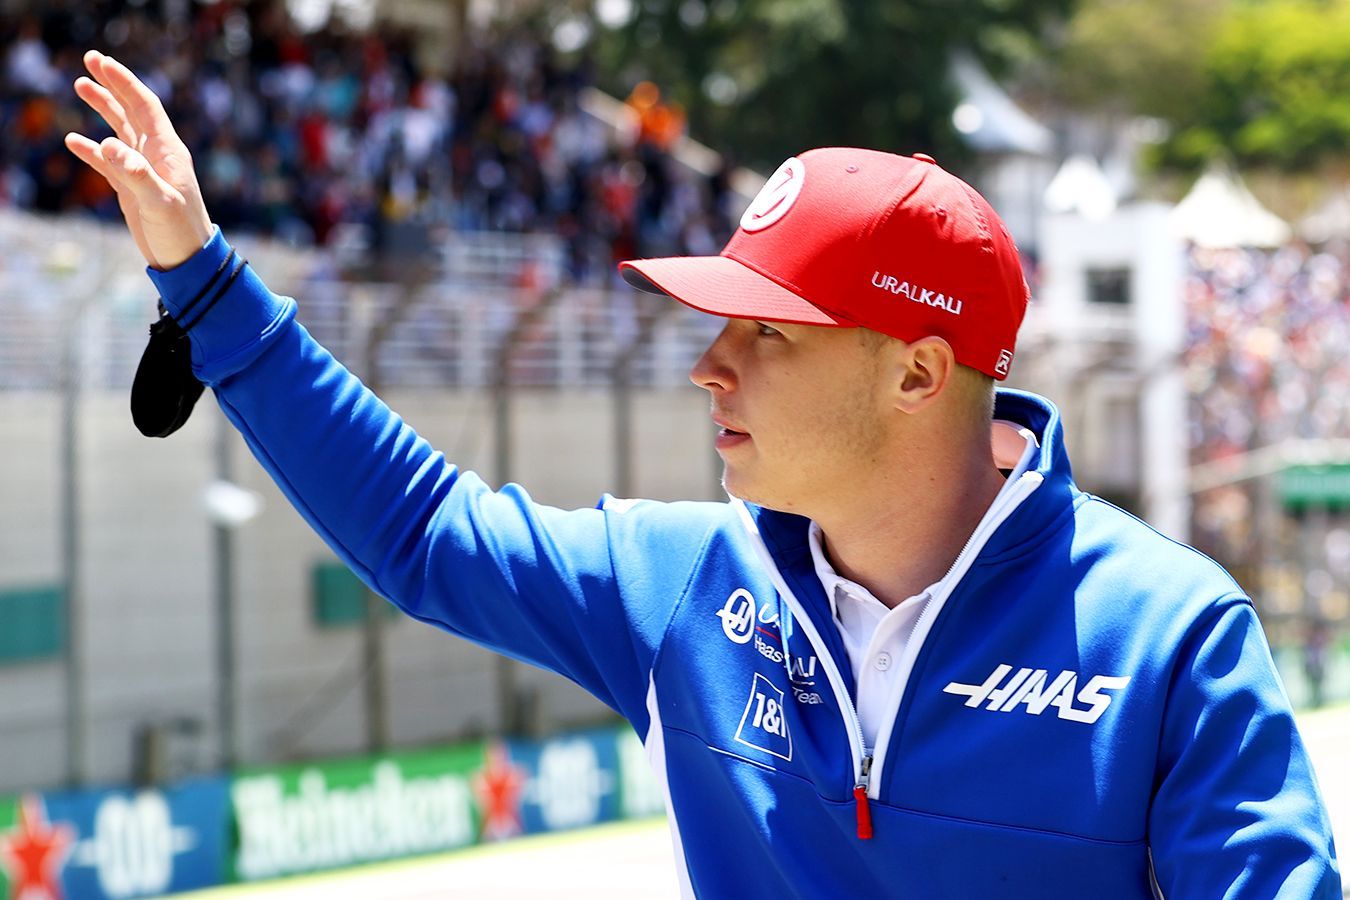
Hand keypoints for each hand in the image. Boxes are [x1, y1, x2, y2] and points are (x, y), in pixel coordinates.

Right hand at [64, 50, 212, 270]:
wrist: (187, 260)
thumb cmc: (181, 232)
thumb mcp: (160, 203)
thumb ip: (135, 174)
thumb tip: (108, 144)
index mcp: (168, 151)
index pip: (144, 106)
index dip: (124, 82)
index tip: (102, 62)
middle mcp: (155, 155)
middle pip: (131, 111)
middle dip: (112, 85)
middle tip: (89, 60)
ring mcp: (142, 170)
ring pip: (119, 131)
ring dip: (102, 109)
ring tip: (80, 85)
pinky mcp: (131, 188)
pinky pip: (108, 162)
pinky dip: (92, 150)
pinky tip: (73, 141)